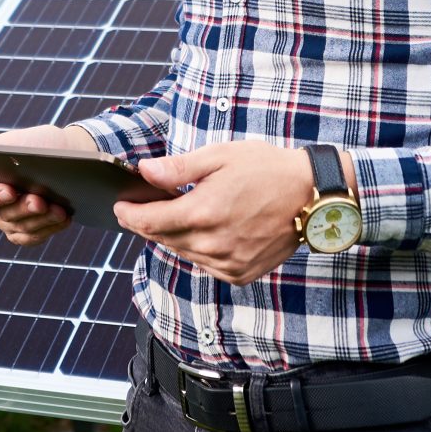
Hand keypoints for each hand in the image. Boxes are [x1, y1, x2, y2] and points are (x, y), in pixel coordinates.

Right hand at [0, 124, 95, 246]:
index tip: (10, 190)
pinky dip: (50, 228)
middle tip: (41, 200)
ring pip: (20, 228)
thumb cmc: (37, 145)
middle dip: (24, 208)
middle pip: (3, 215)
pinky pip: (34, 237)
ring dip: (41, 220)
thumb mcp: (11, 143)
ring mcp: (10, 220)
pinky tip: (65, 217)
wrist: (71, 157)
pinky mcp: (29, 231)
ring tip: (60, 209)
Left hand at [112, 140, 317, 284]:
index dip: (129, 215)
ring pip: (184, 252)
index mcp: (202, 212)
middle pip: (163, 238)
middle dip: (149, 222)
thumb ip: (178, 169)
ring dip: (175, 235)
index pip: (148, 222)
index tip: (119, 207)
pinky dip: (200, 249)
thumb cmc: (266, 169)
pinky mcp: (240, 274)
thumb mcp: (220, 157)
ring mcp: (226, 263)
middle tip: (145, 205)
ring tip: (182, 213)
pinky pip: (206, 264)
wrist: (311, 196)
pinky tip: (209, 230)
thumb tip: (143, 172)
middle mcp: (211, 244)